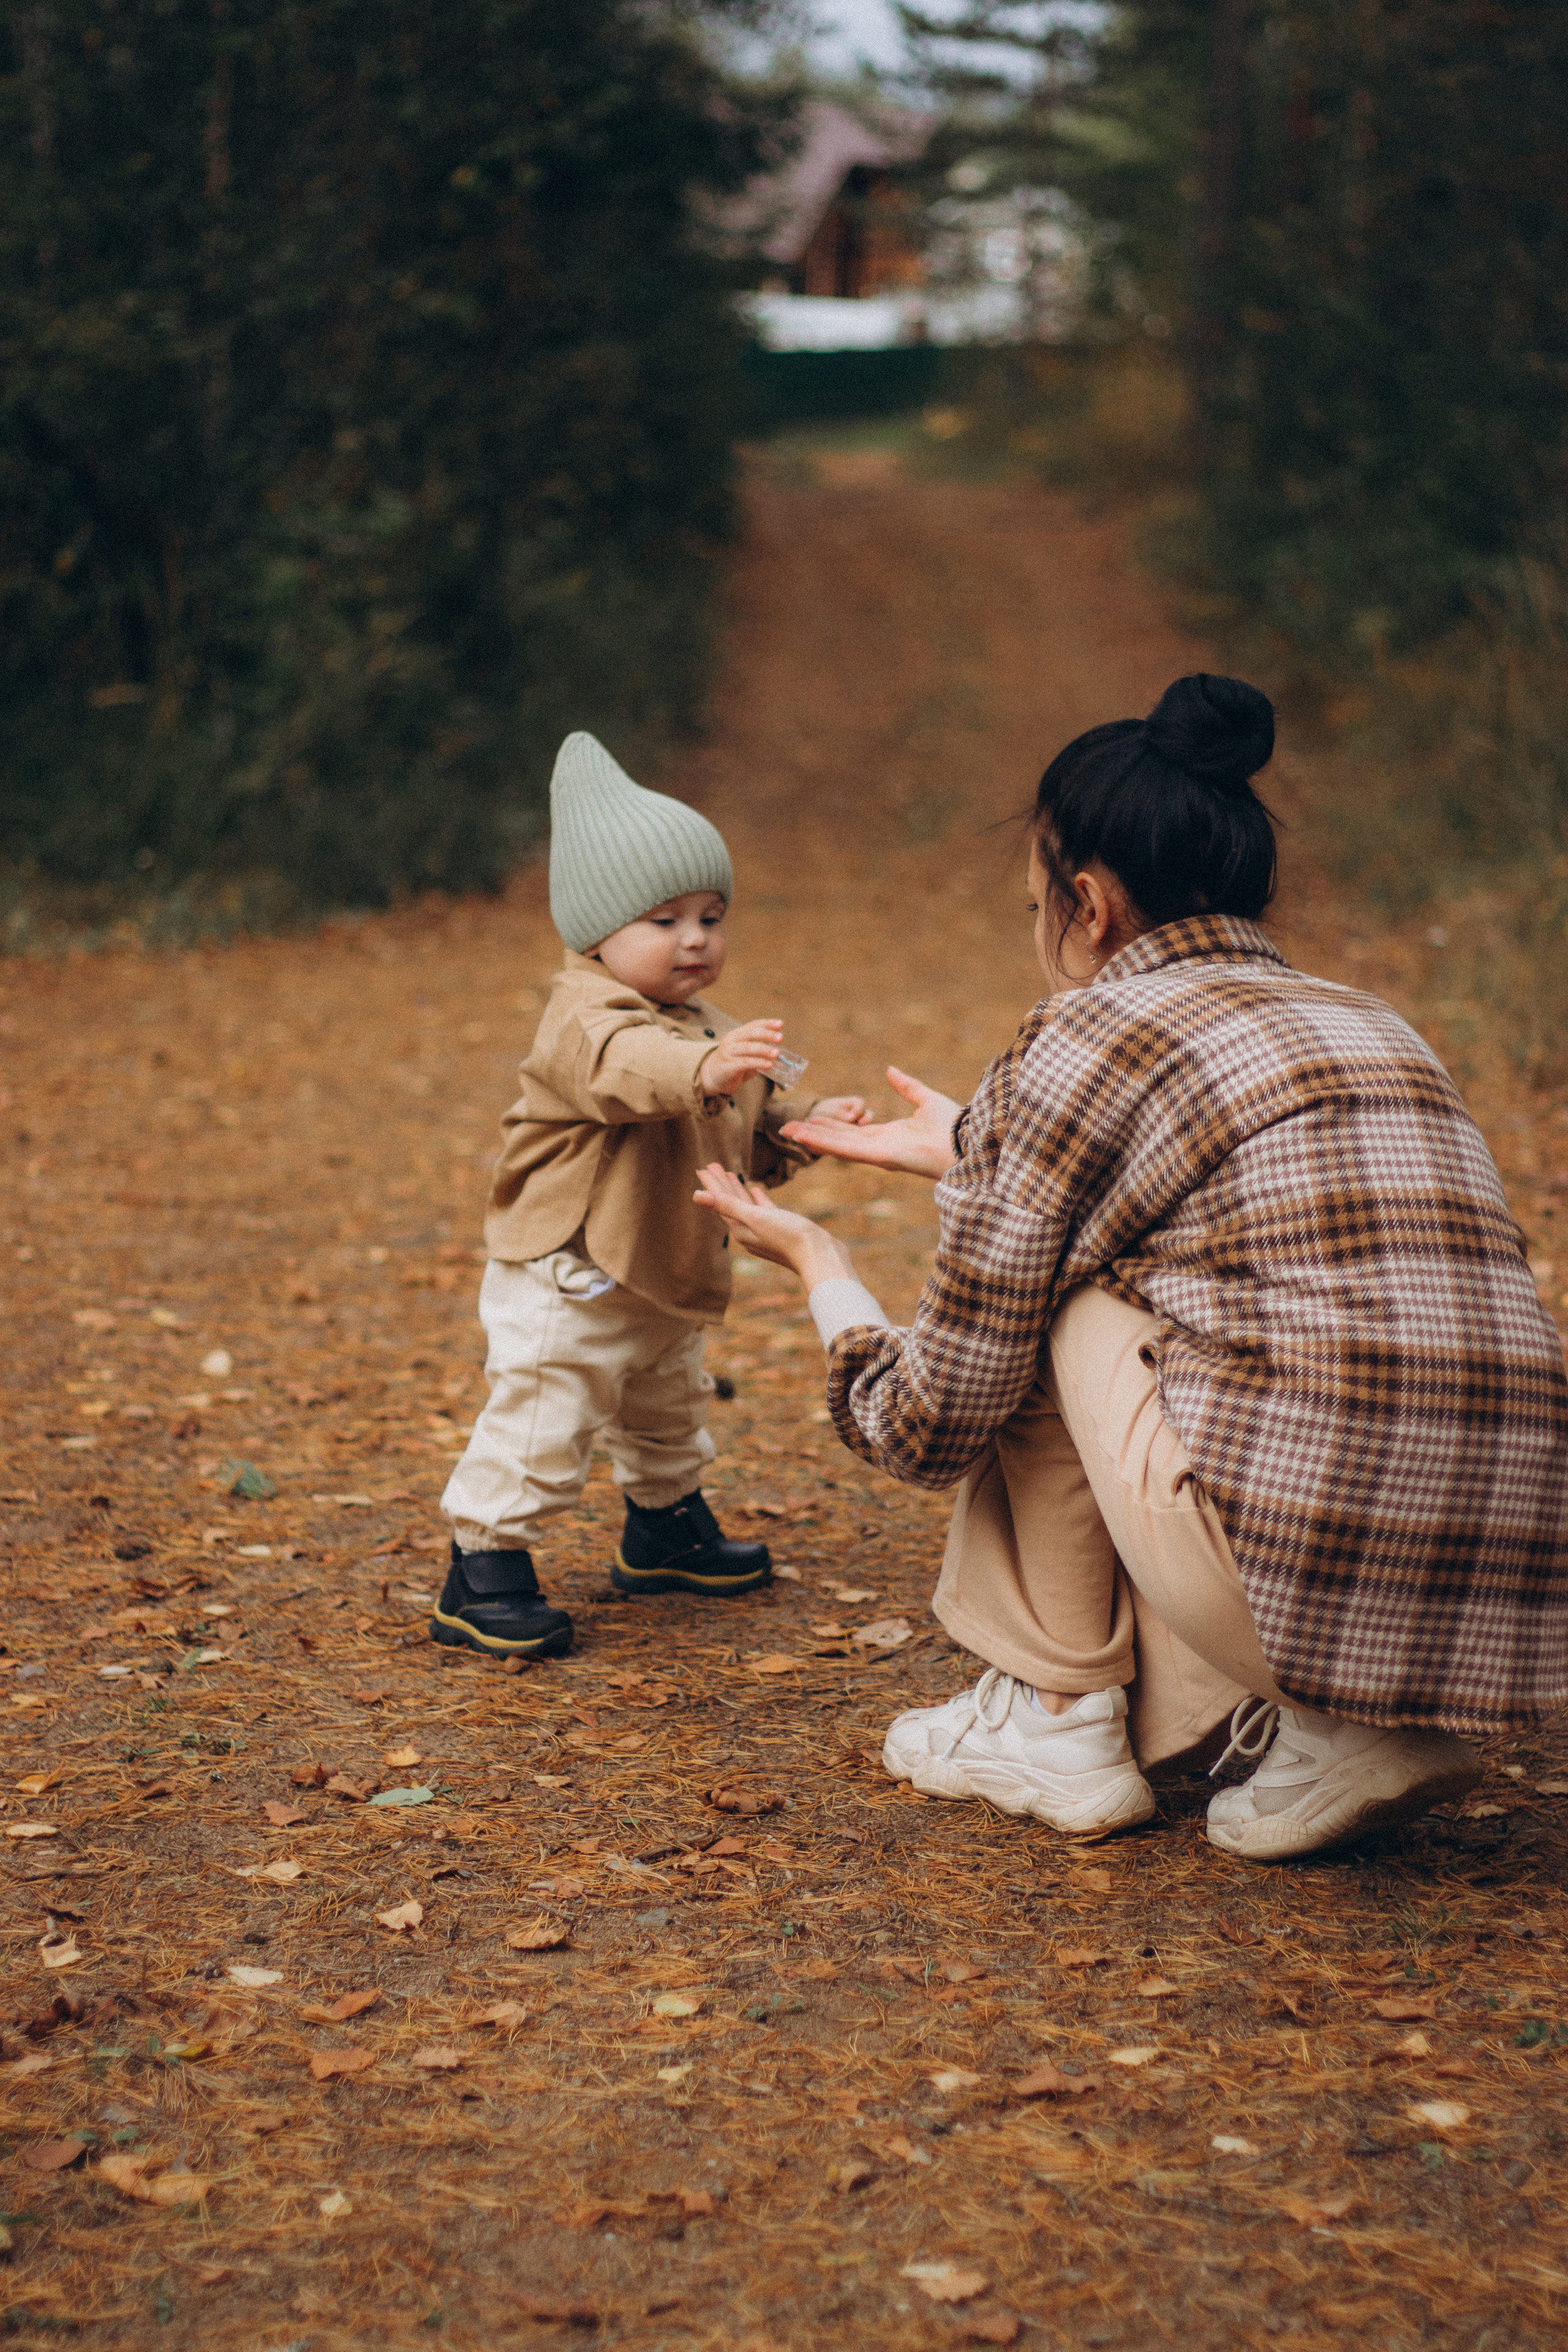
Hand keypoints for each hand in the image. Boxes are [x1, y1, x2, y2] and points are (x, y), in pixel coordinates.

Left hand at [693, 1162, 856, 1289]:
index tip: (703, 1168)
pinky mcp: (782, 1228)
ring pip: (746, 1206)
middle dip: (721, 1185)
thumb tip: (696, 1196)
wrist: (820, 1256)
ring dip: (737, 1190)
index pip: (721, 1203)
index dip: (712, 1185)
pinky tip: (756, 1190)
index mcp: (741, 1229)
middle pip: (730, 1204)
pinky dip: (757, 1199)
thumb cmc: (788, 1237)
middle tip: (712, 1165)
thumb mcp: (755, 1218)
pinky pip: (764, 1211)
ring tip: (730, 1174)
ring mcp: (766, 1231)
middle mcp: (750, 1231)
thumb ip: (727, 1205)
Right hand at [699, 1019, 781, 1097]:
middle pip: (750, 1033)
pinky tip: (768, 1065)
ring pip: (747, 1048)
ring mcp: (728, 1053)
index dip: (766, 1023)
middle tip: (780, 1037)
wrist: (711, 1076)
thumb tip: (780, 1056)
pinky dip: (757, 1063)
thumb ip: (760, 1053)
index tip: (780, 1024)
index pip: (753, 1025)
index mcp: (737, 1035)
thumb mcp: (746, 1054)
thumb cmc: (733, 1063)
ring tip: (776, 1053)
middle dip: (766, 1034)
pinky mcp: (728, 1067)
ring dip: (763, 1049)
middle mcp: (732, 1041)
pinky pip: (744, 1063)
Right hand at [782, 1066, 961, 1180]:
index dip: (831, 1125)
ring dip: (813, 1139)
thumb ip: (907, 1086)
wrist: (967, 1140)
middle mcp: (880, 1147)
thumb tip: (890, 1071)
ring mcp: (879, 1154)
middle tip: (788, 1128)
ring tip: (789, 1131)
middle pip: (840, 1140)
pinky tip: (806, 1136)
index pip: (853, 1132)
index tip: (812, 1119)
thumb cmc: (953, 1125)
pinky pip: (848, 1149)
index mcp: (890, 1136)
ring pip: (838, 1146)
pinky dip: (825, 1143)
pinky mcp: (881, 1156)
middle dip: (814, 1134)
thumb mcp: (925, 1099)